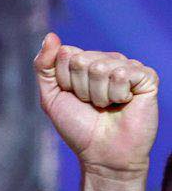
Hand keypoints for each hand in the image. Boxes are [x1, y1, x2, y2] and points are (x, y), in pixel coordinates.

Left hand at [35, 33, 158, 177]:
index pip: (66, 54)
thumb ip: (44, 67)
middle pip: (82, 60)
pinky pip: (123, 74)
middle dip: (81, 89)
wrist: (102, 155)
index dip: (64, 82)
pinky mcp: (146, 77)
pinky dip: (118, 95)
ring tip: (107, 107)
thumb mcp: (51, 98)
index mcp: (86, 63)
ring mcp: (128, 67)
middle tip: (91, 106)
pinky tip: (123, 104)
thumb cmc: (79, 128)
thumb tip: (50, 36)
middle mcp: (108, 61)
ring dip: (98, 95)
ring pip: (102, 67)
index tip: (73, 99)